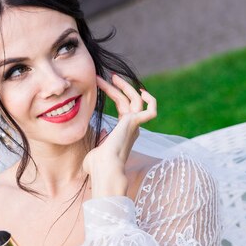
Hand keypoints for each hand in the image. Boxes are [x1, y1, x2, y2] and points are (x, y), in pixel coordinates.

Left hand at [83, 74, 156, 195]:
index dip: (113, 94)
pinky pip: (151, 111)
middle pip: (127, 101)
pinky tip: (142, 91)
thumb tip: (103, 132)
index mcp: (123, 132)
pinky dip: (151, 101)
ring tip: (112, 77)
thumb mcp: (94, 149)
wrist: (104, 169)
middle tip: (104, 76)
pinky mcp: (136, 124)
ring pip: (136, 101)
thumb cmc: (97, 165)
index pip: (122, 108)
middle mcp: (131, 128)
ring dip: (125, 87)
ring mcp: (135, 126)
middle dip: (117, 88)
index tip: (100, 84)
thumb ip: (99, 139)